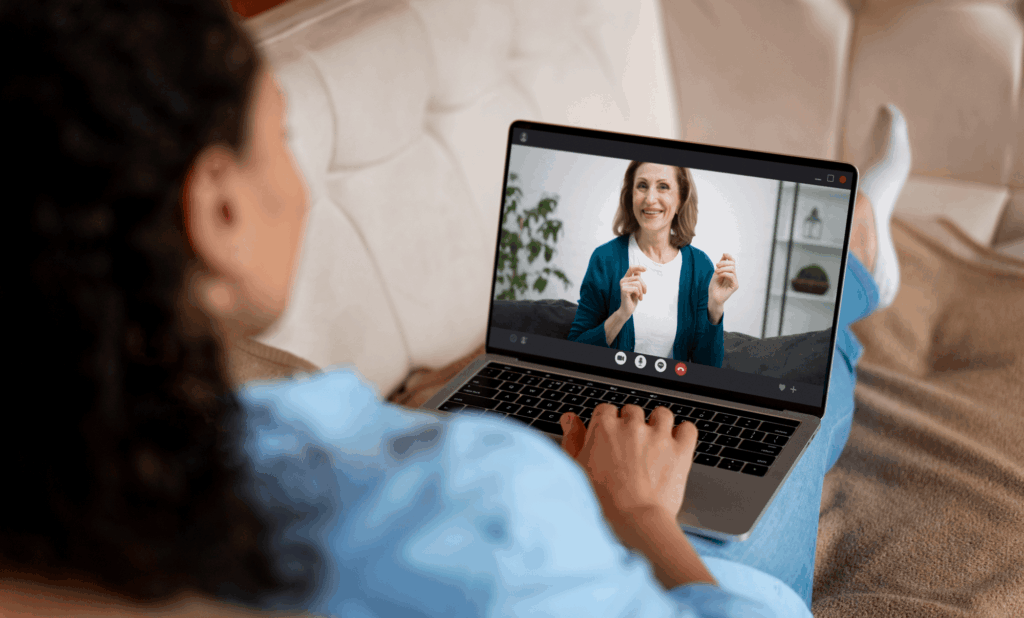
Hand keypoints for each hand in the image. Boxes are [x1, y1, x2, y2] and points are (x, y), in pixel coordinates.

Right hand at [560, 404, 698, 524]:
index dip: (608, 424)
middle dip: (631, 425)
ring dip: (658, 424)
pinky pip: (688, 428)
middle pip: (633, 411)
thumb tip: (569, 418)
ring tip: (655, 442)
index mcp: (605, 427)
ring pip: (661, 414)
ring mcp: (659, 436)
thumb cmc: (602, 500)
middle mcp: (632, 425)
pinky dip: (683, 433)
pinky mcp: (680, 450)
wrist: (633, 521)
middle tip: (630, 448)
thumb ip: (573, 438)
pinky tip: (676, 443)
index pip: (606, 410)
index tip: (610, 438)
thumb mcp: (577, 467)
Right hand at [618, 265, 646, 317]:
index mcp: (626, 279)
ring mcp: (622, 285)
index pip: (631, 268)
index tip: (646, 269)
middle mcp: (623, 280)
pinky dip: (639, 294)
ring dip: (641, 291)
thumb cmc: (632, 299)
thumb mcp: (636, 288)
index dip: (639, 267)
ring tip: (640, 297)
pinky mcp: (624, 290)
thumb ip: (636, 280)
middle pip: (638, 277)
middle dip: (644, 286)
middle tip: (644, 293)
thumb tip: (639, 271)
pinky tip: (636, 298)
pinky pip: (636, 288)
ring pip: (638, 283)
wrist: (627, 310)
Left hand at [708, 253, 737, 309]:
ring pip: (732, 269)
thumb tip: (725, 254)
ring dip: (723, 268)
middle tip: (716, 266)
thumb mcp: (716, 273)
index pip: (732, 262)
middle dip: (724, 263)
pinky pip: (732, 276)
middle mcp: (733, 276)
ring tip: (716, 271)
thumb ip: (721, 264)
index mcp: (729, 272)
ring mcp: (735, 281)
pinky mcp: (735, 286)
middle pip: (733, 264)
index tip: (724, 253)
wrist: (713, 297)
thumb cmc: (714, 286)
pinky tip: (719, 275)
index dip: (729, 256)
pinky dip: (725, 273)